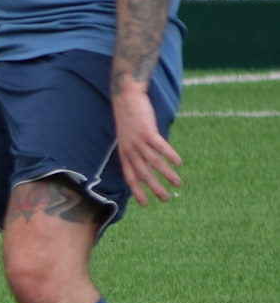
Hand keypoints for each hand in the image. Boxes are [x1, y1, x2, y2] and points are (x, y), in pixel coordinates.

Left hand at [112, 79, 181, 204]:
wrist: (126, 98)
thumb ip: (138, 153)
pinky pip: (160, 147)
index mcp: (124, 153)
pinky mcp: (148, 131)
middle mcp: (130, 150)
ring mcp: (138, 141)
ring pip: (154, 163)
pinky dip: (170, 155)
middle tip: (165, 200)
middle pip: (143, 174)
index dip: (137, 191)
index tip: (145, 204)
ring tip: (178, 183)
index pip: (129, 177)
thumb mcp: (128, 139)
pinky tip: (179, 163)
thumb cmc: (129, 120)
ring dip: (167, 175)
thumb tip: (150, 166)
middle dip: (155, 188)